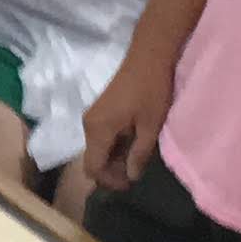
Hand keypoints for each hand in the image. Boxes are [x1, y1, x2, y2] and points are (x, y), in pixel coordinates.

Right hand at [80, 57, 173, 191]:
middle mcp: (89, 125)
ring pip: (95, 149)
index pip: (93, 167)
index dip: (109, 181)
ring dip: (112, 159)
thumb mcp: (150, 126)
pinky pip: (99, 137)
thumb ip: (139, 154)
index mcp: (99, 130)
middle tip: (134, 175)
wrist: (148, 57)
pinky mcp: (98, 111)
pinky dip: (112, 147)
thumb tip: (131, 176)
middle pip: (92, 160)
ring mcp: (92, 117)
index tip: (130, 184)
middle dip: (110, 172)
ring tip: (136, 160)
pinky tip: (131, 145)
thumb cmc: (151, 90)